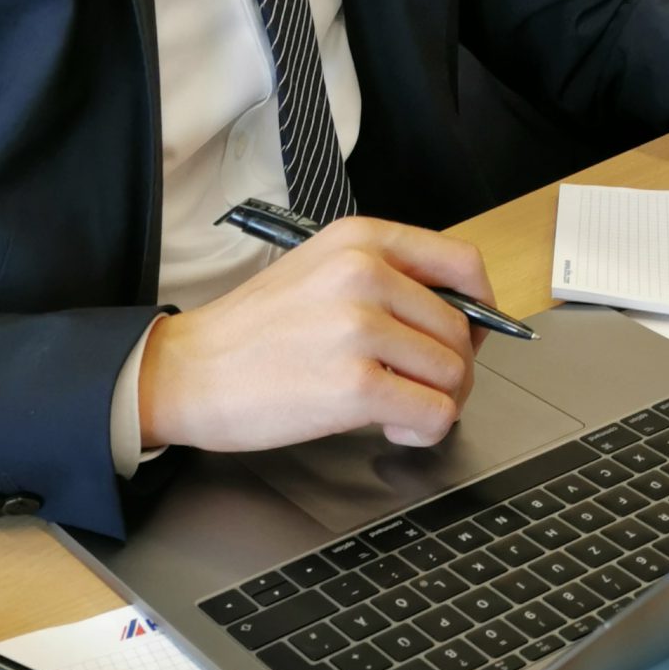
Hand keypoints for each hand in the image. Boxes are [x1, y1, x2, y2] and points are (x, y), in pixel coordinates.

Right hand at [138, 217, 493, 454]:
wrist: (188, 372)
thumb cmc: (249, 332)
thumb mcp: (319, 271)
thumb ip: (385, 280)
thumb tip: (456, 318)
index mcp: (360, 240)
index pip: (462, 264)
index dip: (480, 307)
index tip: (470, 336)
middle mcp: (365, 274)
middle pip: (461, 329)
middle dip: (452, 369)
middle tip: (420, 388)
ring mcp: (361, 329)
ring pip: (453, 374)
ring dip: (437, 402)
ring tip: (399, 408)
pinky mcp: (356, 386)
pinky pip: (433, 413)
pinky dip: (424, 429)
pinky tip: (392, 427)